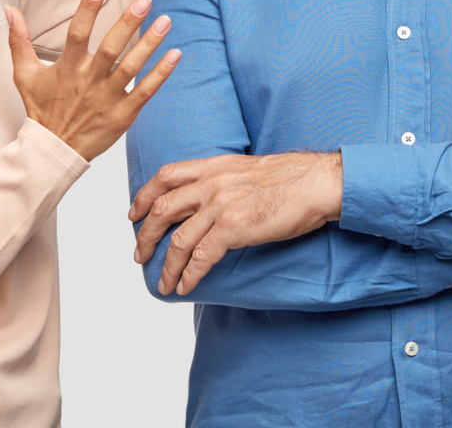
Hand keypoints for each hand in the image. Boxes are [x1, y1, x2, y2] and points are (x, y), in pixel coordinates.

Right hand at [6, 0, 180, 160]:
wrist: (52, 151)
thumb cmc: (41, 109)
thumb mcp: (24, 75)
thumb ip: (19, 40)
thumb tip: (9, 9)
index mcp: (66, 68)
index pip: (77, 33)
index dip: (87, 8)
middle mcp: (88, 81)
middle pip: (110, 49)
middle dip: (128, 23)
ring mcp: (107, 98)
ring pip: (131, 68)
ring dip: (150, 44)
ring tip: (166, 20)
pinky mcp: (122, 115)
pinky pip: (145, 92)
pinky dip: (160, 74)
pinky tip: (175, 54)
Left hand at [129, 151, 343, 294]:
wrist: (318, 183)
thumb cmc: (293, 179)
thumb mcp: (249, 169)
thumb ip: (225, 180)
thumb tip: (212, 200)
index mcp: (215, 166)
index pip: (166, 175)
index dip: (144, 195)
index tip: (134, 213)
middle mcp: (212, 183)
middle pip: (163, 209)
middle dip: (146, 235)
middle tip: (140, 254)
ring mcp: (221, 205)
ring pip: (179, 239)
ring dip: (167, 265)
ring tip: (163, 282)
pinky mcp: (234, 227)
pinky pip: (202, 257)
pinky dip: (190, 275)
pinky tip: (186, 286)